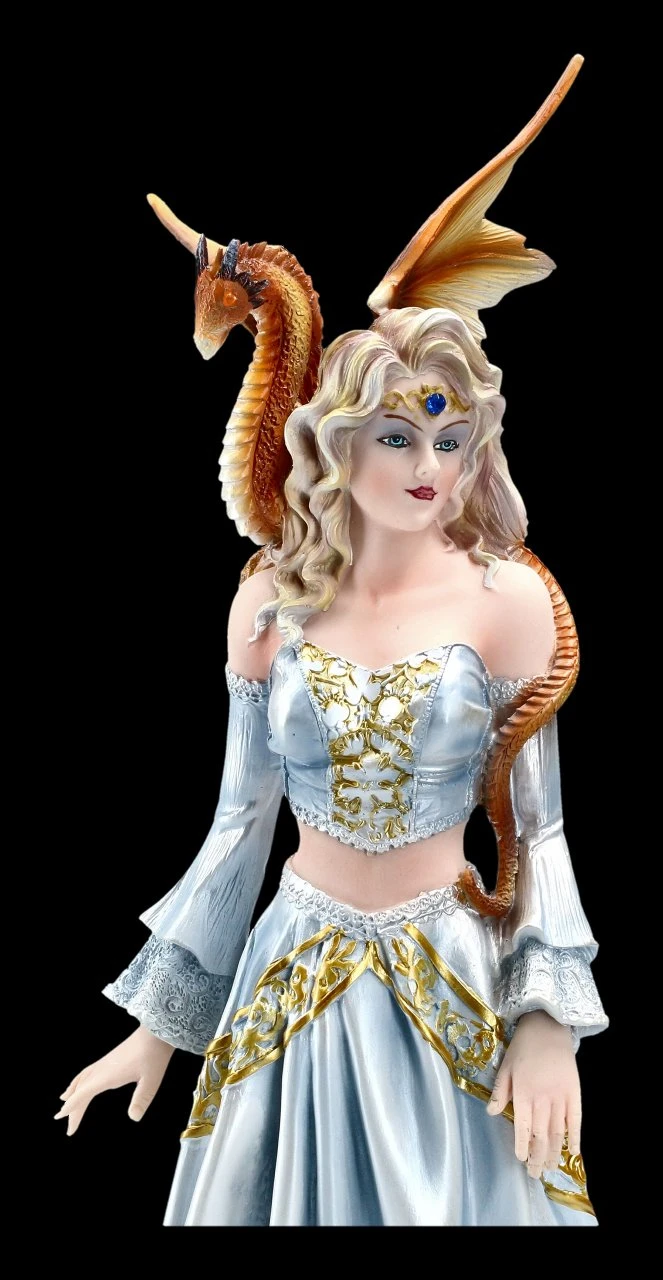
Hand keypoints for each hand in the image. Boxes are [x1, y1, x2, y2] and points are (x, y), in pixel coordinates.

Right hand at [55, 1025, 175, 1134]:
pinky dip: (80, 1080)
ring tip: (64, 1101)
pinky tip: (82, 1082)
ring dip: (74, 1092)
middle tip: (66, 1125)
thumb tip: (134, 1118)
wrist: (155, 1031)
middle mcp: (101, 1069)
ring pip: (83, 1079)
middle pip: (80, 1090)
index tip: (59, 1117)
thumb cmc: (154, 1055)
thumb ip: (142, 1098)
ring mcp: (104, 1063)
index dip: (72, 1106)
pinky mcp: (109, 1059)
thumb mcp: (151, 1080)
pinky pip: (88, 1072)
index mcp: (108, 1075)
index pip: (83, 1093)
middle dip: (72, 1107)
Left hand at [486, 1010, 580, 1179]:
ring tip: (551, 1168)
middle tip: (535, 1174)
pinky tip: (572, 1152)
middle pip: (541, 1136)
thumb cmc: (523, 1047)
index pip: (523, 1127)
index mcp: (523, 1093)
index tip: (521, 1159)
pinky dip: (575, 1137)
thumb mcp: (506, 1067)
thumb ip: (500, 1091)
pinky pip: (575, 1120)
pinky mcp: (575, 1093)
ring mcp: (561, 1097)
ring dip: (554, 1153)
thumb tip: (491, 1112)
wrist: (548, 1027)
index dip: (522, 1146)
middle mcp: (542, 1099)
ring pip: (558, 1132)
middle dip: (538, 1157)